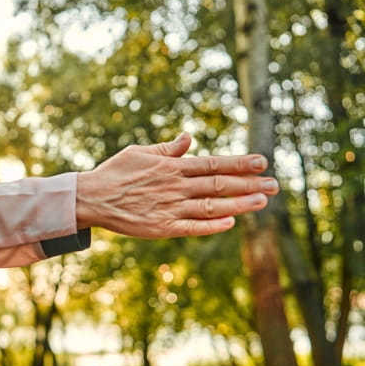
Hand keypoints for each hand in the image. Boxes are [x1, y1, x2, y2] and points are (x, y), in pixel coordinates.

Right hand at [76, 132, 279, 237]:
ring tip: (262, 202)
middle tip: (273, 185)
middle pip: (219, 185)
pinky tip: (232, 223)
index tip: (262, 161)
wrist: (91, 198)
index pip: (212, 163)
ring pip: (211, 206)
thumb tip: (188, 138)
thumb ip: (167, 148)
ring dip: (239, 204)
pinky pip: (192, 227)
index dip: (239, 163)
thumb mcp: (139, 153)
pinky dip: (213, 226)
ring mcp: (169, 208)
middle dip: (249, 184)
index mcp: (171, 167)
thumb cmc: (114, 173)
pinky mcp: (162, 228)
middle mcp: (174, 187)